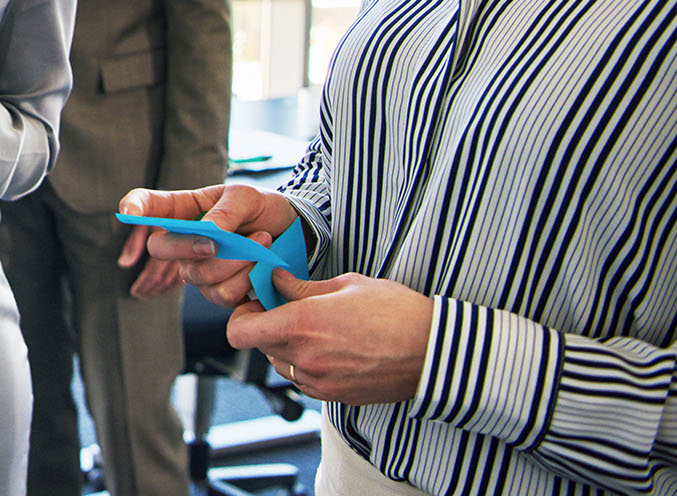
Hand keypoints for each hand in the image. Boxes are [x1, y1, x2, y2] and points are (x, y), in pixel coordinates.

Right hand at [118, 184, 299, 307]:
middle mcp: (182, 241)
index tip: (129, 214)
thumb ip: (225, 211)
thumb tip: (208, 233)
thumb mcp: (246, 197)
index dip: (132, 209)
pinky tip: (260, 263)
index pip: (145, 205)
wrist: (292, 235)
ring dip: (234, 261)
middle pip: (159, 249)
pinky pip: (221, 294)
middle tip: (218, 241)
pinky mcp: (218, 292)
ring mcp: (198, 269)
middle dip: (187, 247)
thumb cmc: (262, 209)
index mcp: (182, 209)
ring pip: (197, 276)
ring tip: (261, 240)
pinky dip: (246, 278)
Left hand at [228, 269, 433, 404]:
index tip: (259, 302)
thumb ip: (302, 287)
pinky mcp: (334, 396)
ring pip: (280, 363)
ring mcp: (319, 382)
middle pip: (259, 345)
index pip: (240, 331)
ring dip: (285, 346)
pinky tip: (330, 348)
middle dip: (266, 326)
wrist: (436, 353)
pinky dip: (306, 364)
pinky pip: (302, 380)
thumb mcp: (347, 285)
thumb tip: (275, 280)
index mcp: (302, 325)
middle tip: (287, 308)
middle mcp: (304, 358)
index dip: (242, 315)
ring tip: (315, 328)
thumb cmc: (397, 312)